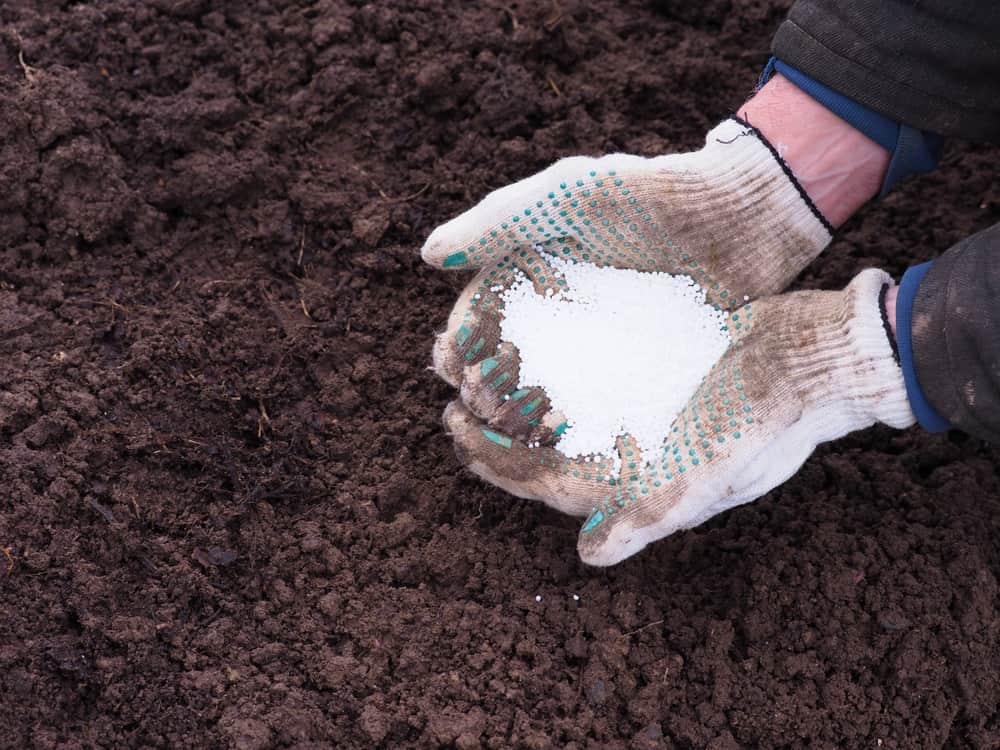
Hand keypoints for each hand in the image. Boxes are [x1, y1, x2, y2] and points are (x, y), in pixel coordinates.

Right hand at [422, 117, 832, 398]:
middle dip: (482, 384)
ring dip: (519, 414)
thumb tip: (429, 256)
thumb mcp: (571, 194)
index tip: (450, 362)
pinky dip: (572, 424)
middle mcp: (560, 312)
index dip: (460, 340)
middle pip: (504, 359)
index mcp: (533, 270)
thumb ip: (500, 219)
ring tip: (505, 435)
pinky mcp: (638, 367)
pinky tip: (561, 444)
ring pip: (543, 389)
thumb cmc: (653, 196)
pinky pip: (593, 403)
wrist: (744, 215)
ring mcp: (599, 343)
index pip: (479, 313)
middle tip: (473, 407)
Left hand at [441, 269, 914, 564]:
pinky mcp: (654, 372)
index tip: (455, 431)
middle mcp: (635, 453)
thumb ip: (653, 513)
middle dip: (496, 432)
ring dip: (518, 396)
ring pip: (563, 411)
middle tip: (450, 400)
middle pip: (548, 449)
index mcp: (640, 483)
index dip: (499, 463)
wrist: (820, 359)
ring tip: (476, 368)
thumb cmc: (773, 418)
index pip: (550, 482)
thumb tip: (587, 556)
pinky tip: (529, 333)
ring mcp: (643, 413)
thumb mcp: (716, 469)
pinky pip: (590, 373)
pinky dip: (554, 359)